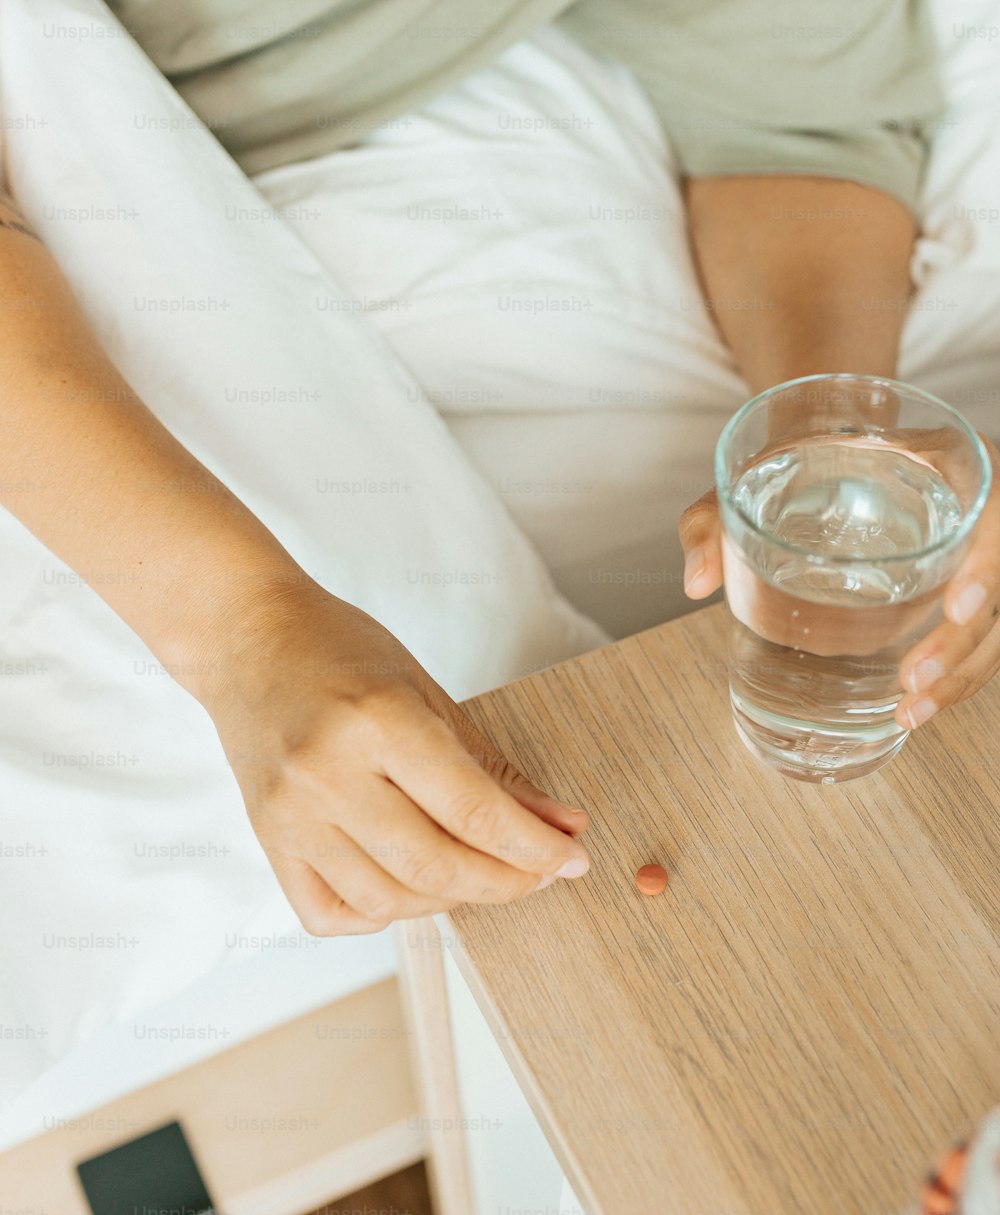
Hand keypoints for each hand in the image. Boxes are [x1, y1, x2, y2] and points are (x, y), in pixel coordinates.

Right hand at [199, 580, 590, 934]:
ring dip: (452, 901)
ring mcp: (289, 815)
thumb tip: (560, 824)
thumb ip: (491, 767)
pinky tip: (412, 886)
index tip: (573, 859)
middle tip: (540, 873)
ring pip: (389, 900)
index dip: (535, 846)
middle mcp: (327, 775)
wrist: (247, 639)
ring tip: (482, 873)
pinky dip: (384, 913)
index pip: (473, 811)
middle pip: (435, 867)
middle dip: (506, 882)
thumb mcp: (427, 691)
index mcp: (378, 721)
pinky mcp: (267, 840)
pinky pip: (332, 915)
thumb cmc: (340, 649)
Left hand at [677, 433, 999, 730]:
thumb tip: (695, 581)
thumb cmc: (797, 460)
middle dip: (964, 643)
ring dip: (964, 672)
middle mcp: (974, 507)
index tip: (956, 607)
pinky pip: (981, 634)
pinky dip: (956, 673)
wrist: (827, 451)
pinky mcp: (963, 585)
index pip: (996, 509)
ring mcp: (973, 550)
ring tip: (911, 711)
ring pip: (997, 621)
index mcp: (944, 459)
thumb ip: (713, 519)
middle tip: (912, 681)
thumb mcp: (749, 474)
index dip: (989, 564)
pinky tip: (916, 706)